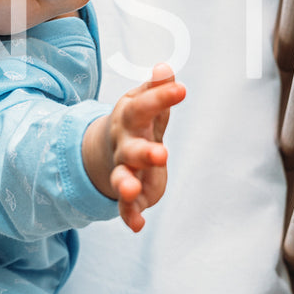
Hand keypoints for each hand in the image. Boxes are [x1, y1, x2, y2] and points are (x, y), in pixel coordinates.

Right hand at [90, 63, 185, 232]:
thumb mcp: (145, 101)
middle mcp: (124, 145)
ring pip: (122, 178)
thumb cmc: (137, 120)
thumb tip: (166, 68)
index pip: (143, 106)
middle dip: (143, 152)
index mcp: (130, 119)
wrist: (112, 148)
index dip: (161, 97)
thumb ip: (157, 89)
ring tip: (131, 191)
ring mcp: (124, 170)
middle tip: (162, 153)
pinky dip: (130, 216)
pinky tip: (137, 226)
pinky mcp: (131, 194)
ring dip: (125, 185)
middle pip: (130, 149)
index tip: (181, 89)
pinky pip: (126, 207)